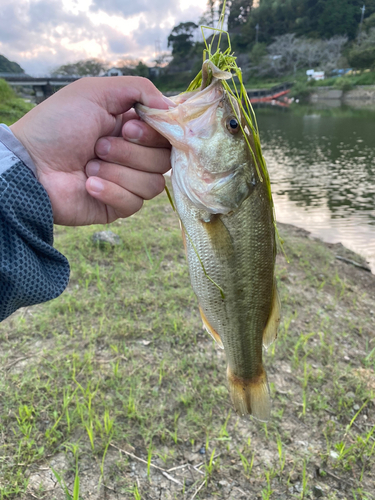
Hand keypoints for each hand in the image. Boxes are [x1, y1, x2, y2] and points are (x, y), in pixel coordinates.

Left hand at [10, 77, 171, 225]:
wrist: (30, 164)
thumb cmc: (58, 125)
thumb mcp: (95, 91)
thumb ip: (139, 89)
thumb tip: (172, 107)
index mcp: (132, 127)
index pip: (168, 135)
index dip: (155, 134)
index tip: (129, 128)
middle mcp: (134, 155)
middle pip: (164, 161)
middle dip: (130, 153)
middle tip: (99, 145)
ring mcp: (127, 182)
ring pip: (153, 184)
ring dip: (118, 171)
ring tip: (89, 164)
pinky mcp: (118, 206)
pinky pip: (134, 203)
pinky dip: (111, 191)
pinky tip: (88, 184)